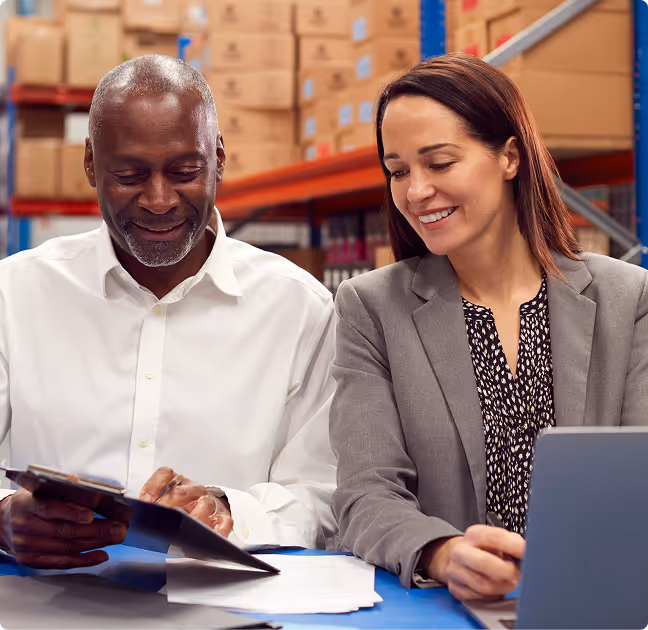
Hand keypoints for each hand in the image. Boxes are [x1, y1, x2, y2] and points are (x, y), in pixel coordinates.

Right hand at [0, 489, 127, 569]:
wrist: (1, 524)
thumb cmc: (27, 503)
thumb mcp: (39, 489)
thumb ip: (61, 488)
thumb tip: (79, 482)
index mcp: (27, 504)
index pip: (49, 508)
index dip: (71, 512)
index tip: (92, 514)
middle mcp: (25, 526)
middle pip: (64, 531)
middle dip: (97, 529)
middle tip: (119, 526)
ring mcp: (28, 546)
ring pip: (67, 547)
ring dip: (96, 543)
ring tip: (117, 536)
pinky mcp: (33, 561)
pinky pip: (62, 562)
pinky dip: (84, 560)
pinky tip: (101, 554)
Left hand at [139, 467, 233, 536]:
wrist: (210, 509)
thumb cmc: (184, 508)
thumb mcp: (166, 502)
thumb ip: (151, 505)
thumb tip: (132, 513)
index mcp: (178, 483)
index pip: (165, 474)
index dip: (153, 486)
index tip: (144, 501)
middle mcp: (194, 491)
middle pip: (182, 492)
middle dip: (168, 505)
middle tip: (157, 519)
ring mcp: (210, 503)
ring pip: (205, 504)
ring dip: (192, 517)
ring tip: (183, 530)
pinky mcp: (222, 518)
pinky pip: (224, 523)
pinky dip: (217, 531)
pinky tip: (207, 539)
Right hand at [422, 525, 524, 600]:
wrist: (459, 559)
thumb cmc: (484, 550)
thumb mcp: (496, 540)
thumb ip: (512, 543)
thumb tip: (529, 552)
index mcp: (473, 534)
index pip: (495, 537)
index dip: (515, 546)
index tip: (527, 553)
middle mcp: (461, 551)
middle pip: (485, 563)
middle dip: (507, 571)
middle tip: (517, 574)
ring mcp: (455, 570)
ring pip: (484, 585)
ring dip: (502, 587)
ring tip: (508, 582)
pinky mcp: (455, 588)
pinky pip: (479, 599)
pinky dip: (492, 597)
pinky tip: (495, 589)